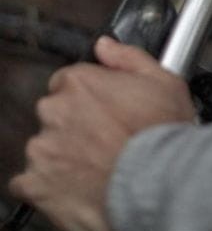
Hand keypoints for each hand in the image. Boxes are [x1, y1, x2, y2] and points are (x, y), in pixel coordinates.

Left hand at [9, 36, 194, 230]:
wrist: (157, 182)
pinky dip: (47, 186)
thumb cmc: (162, 133)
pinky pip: (29, 183)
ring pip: (43, 147)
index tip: (103, 107)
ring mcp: (42, 149)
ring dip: (62, 154)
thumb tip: (105, 45)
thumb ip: (128, 57)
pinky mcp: (35, 185)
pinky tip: (77, 185)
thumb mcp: (163, 81)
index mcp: (81, 83)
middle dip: (73, 123)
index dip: (88, 95)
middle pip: (54, 112)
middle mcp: (55, 111)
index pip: (67, 80)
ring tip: (95, 165)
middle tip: (103, 137)